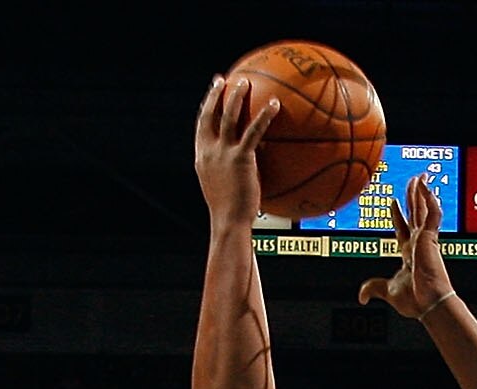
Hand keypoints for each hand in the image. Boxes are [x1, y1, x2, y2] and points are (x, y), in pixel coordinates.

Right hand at [194, 72, 277, 224]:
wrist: (229, 222)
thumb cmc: (230, 212)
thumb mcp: (225, 187)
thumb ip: (230, 170)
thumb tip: (251, 160)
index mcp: (202, 157)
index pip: (201, 125)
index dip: (207, 105)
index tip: (213, 91)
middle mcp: (209, 152)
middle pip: (210, 115)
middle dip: (216, 94)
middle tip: (225, 79)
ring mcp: (222, 154)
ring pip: (228, 117)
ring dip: (236, 97)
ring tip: (245, 82)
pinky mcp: (239, 158)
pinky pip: (253, 131)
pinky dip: (264, 116)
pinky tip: (275, 105)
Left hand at [357, 175, 454, 319]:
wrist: (428, 303)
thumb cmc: (415, 300)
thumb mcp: (387, 291)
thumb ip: (373, 288)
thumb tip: (361, 296)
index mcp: (409, 254)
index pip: (403, 228)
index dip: (398, 214)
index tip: (393, 202)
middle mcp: (419, 243)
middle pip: (415, 213)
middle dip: (414, 197)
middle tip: (413, 181)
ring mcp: (426, 239)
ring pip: (424, 209)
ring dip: (421, 192)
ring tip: (420, 177)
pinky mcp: (431, 237)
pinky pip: (432, 212)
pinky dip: (429, 198)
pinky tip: (424, 186)